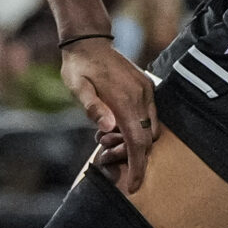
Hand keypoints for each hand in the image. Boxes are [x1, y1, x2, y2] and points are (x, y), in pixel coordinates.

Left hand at [60, 37, 155, 195]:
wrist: (89, 42)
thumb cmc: (79, 67)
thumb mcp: (77, 87)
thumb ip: (92, 107)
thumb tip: (108, 128)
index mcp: (124, 100)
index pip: (137, 142)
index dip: (137, 166)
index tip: (133, 185)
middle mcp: (141, 96)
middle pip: (146, 140)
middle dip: (130, 156)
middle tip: (104, 156)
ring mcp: (147, 91)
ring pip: (150, 130)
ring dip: (132, 142)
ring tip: (104, 138)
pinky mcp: (148, 87)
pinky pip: (150, 117)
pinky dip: (137, 128)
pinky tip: (115, 125)